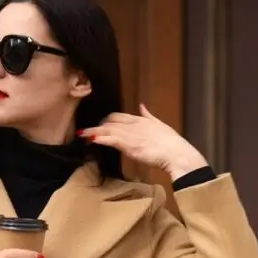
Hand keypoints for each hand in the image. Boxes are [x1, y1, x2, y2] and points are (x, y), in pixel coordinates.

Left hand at [78, 104, 208, 180]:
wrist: (176, 152)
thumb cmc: (170, 142)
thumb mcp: (159, 124)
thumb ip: (148, 115)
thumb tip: (142, 105)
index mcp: (140, 119)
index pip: (118, 116)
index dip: (107, 119)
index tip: (100, 124)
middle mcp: (132, 124)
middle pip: (109, 121)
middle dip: (97, 125)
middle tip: (86, 131)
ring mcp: (130, 134)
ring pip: (107, 130)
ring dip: (93, 132)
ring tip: (82, 134)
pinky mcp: (128, 145)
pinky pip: (110, 139)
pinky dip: (100, 138)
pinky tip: (92, 139)